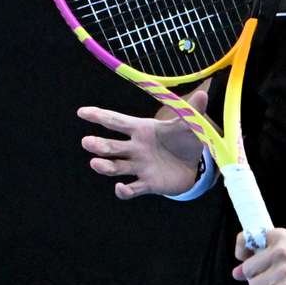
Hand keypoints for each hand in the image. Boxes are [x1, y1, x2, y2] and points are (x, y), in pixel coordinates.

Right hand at [77, 90, 209, 198]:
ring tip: (95, 162)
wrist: (194, 165)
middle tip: (87, 142)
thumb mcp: (189, 125)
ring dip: (104, 166)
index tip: (82, 112)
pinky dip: (124, 191)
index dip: (100, 116)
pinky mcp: (147, 184)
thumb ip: (192, 112)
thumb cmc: (184, 140)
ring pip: (116, 167)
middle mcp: (135, 148)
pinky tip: (120, 188)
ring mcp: (139, 167)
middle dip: (98, 145)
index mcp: (142, 130)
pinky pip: (132, 189)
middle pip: (112, 146)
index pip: (117, 121)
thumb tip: (204, 93)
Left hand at [232, 228, 285, 284]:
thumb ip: (261, 260)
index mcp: (280, 237)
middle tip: (274, 280)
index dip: (242, 252)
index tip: (246, 259)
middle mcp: (281, 251)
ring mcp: (284, 271)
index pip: (246, 239)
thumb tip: (236, 273)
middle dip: (257, 279)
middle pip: (249, 272)